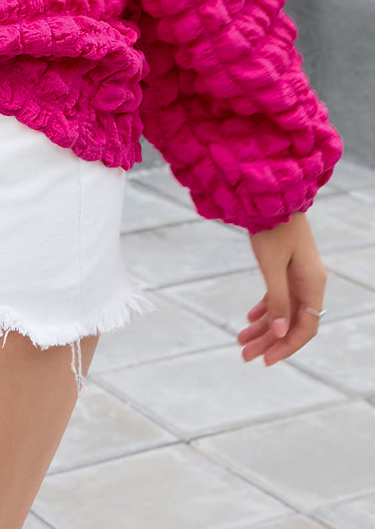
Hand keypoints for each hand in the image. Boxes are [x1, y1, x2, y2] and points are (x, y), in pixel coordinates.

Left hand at [239, 211, 326, 365]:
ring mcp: (297, 273)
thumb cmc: (272, 226)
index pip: (306, 327)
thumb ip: (278, 300)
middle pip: (292, 322)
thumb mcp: (272, 265)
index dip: (287, 347)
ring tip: (241, 341)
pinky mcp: (286, 265)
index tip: (266, 360)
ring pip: (283, 309)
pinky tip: (250, 317)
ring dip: (263, 327)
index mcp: (313, 283)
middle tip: (245, 356)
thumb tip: (281, 334)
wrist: (270, 194)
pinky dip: (265, 307)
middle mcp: (309, 281)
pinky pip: (278, 294)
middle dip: (269, 341)